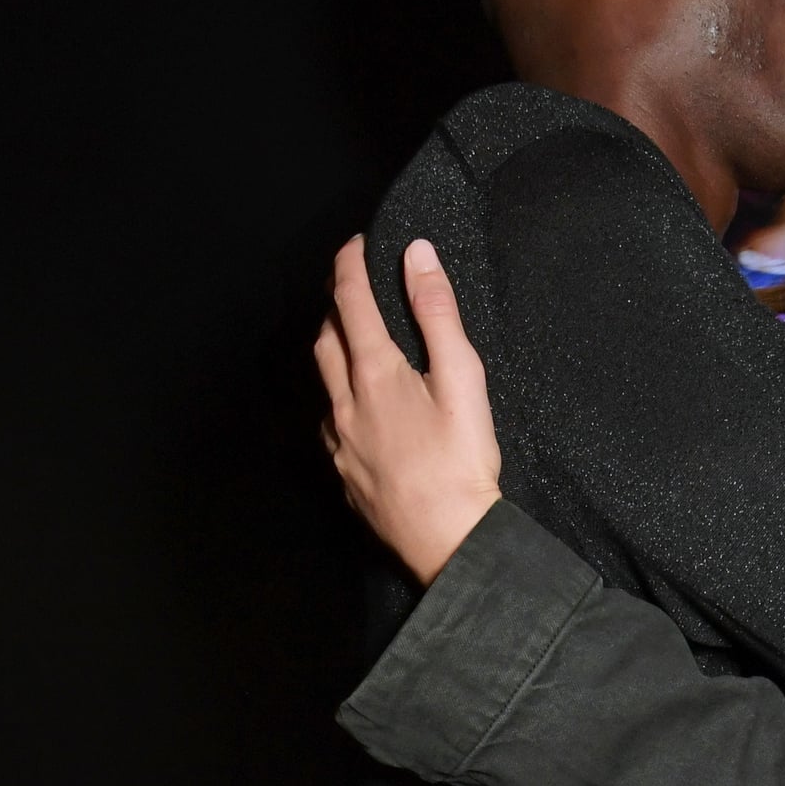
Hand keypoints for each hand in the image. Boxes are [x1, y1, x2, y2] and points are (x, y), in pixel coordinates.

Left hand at [314, 235, 500, 582]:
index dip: (350, 265)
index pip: (351, 301)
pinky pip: (328, 424)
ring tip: (346, 338)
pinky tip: (351, 407)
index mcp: (375, 373)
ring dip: (330, 350)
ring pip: (322, 382)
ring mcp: (340, 442)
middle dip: (333, 305)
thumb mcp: (462, 378)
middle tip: (347, 286)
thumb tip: (418, 256)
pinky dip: (335, 399)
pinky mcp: (344, 474)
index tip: (355, 244)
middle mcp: (346, 404)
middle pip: (326, 338)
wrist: (449, 541)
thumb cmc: (461, 463)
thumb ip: (437, 313)